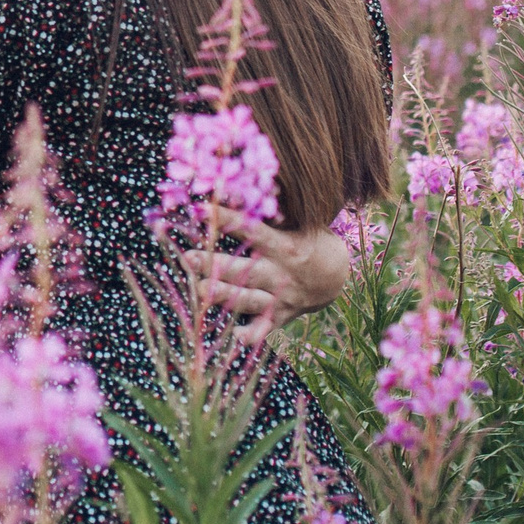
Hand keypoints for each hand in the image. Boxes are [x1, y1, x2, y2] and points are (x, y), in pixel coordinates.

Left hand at [184, 217, 353, 345]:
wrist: (336, 276)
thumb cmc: (308, 239)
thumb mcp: (300, 221)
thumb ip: (273, 211)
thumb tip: (241, 185)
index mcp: (283, 246)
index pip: (251, 230)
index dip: (226, 219)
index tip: (199, 209)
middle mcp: (279, 273)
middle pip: (243, 269)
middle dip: (215, 264)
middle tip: (187, 258)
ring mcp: (279, 298)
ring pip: (247, 299)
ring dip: (222, 296)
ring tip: (197, 290)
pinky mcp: (279, 317)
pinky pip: (263, 328)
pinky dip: (250, 335)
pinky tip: (233, 338)